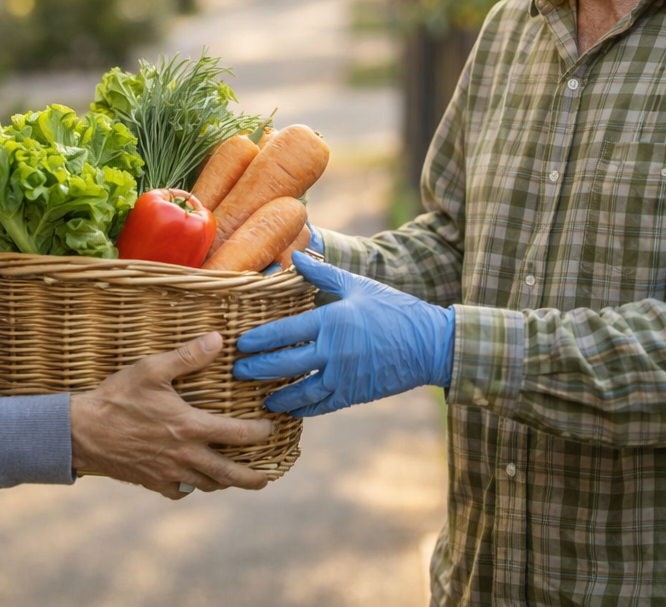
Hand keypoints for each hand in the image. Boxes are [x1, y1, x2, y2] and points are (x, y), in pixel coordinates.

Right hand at [69, 332, 274, 499]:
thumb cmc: (117, 397)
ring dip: (224, 482)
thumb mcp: (151, 370)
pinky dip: (191, 487)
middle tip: (266, 478)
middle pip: (230, 474)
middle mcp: (184, 455)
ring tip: (234, 478)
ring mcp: (168, 472)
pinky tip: (192, 479)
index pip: (238, 434)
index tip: (270, 428)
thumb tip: (218, 339)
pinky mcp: (151, 482)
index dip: (260, 433)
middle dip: (253, 478)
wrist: (82, 432)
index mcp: (190, 427)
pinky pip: (179, 491)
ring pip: (206, 485)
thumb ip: (187, 356)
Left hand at [233, 254, 455, 416]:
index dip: (259, 340)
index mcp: (331, 322)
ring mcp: (343, 377)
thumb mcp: (357, 285)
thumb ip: (323, 273)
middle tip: (236, 372)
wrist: (429, 344)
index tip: (240, 344)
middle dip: (257, 370)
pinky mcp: (354, 394)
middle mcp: (333, 352)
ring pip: (300, 392)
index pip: (284, 332)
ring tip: (259, 398)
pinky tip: (289, 409)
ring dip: (277, 395)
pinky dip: (303, 409)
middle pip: (285, 365)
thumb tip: (296, 256)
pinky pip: (322, 406)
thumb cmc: (393, 309)